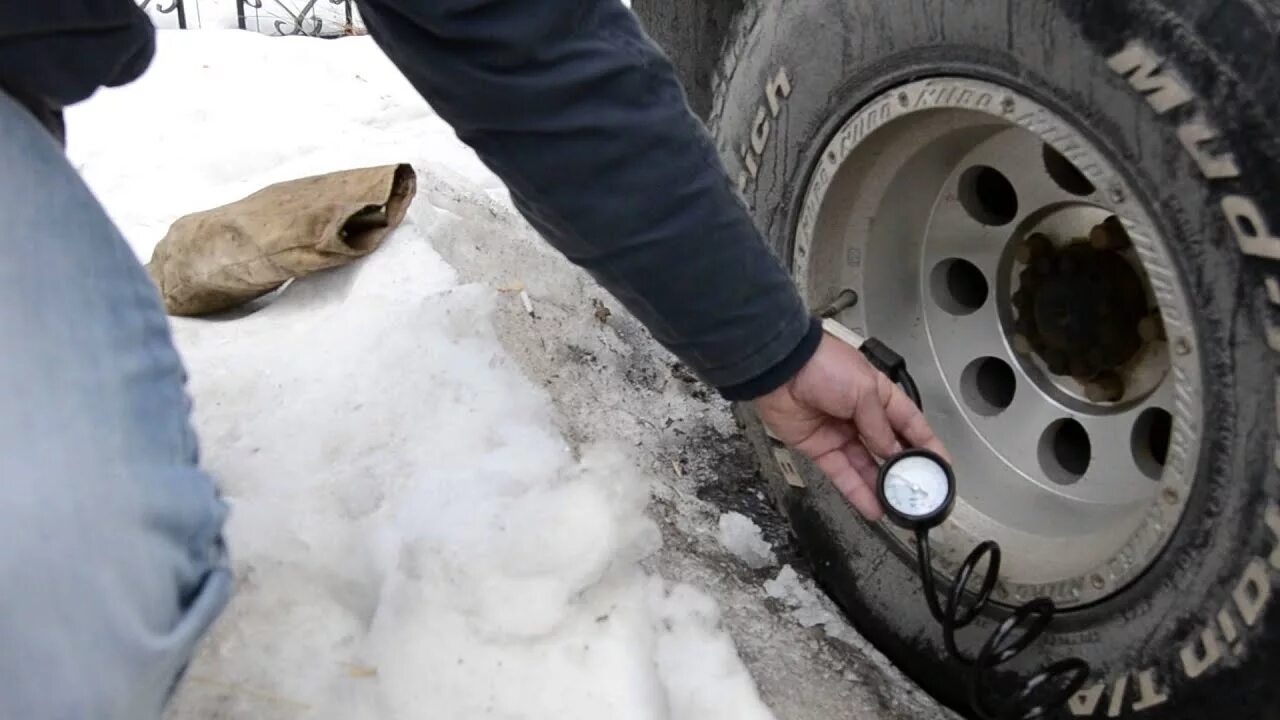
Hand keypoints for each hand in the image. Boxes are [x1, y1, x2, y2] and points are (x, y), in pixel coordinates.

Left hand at [752, 333, 947, 520]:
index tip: (942, 466)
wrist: (780, 369)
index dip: (927, 445)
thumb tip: (890, 451)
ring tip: (897, 509)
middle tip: (918, 494)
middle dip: (903, 471)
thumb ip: (879, 425)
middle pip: (889, 449)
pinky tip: (872, 506)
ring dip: (881, 487)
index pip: (911, 424)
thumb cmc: (823, 365)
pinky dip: (857, 491)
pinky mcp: (819, 448)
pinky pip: (842, 473)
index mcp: (879, 395)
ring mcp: (840, 433)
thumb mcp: (863, 390)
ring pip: (866, 466)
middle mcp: (862, 416)